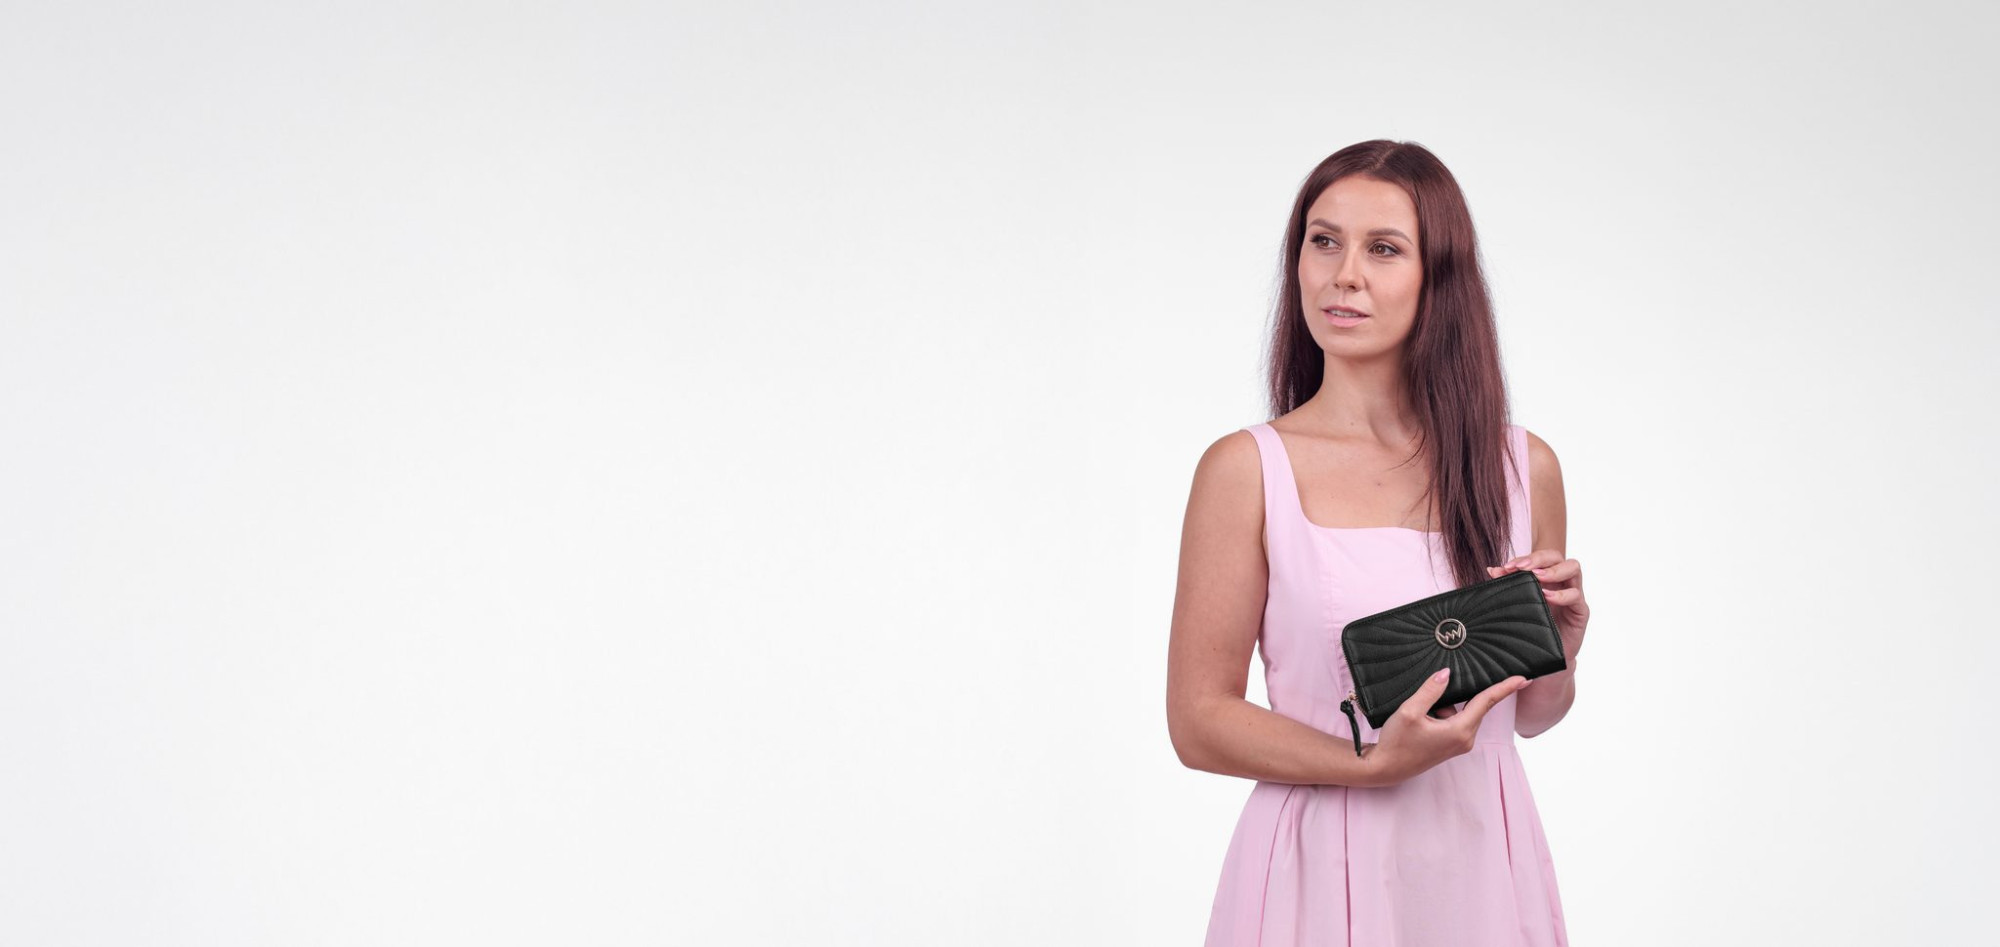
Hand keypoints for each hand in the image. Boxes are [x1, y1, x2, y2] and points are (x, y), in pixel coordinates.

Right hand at [1362, 667, 1525, 786]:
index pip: (1486, 702)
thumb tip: (1447, 674)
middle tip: (1433, 699)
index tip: (1523, 678)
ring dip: (1443, 706)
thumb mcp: (1409, 711)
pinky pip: (1455, 721)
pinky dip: (1441, 714)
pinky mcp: (1452, 745)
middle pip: (1473, 706)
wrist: (1386, 768)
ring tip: (1419, 715)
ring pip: (1461, 712)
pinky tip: (1422, 720)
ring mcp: (1460, 744)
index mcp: (1459, 730)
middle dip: (1455, 696)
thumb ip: (1431, 690)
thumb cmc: (1397, 742)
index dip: (1504, 688)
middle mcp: (1465, 739)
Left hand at [1488, 550, 1587, 665]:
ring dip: (1553, 570)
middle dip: (1539, 558)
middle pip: (1557, 556)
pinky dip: (1561, 594)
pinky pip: (1576, 596)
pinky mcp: (1580, 611)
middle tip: (1522, 567)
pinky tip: (1547, 596)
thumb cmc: (1533, 628)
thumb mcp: (1518, 604)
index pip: (1539, 558)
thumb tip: (1492, 569)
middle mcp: (1560, 582)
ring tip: (1536, 577)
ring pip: (1573, 567)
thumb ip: (1508, 587)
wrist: (1546, 657)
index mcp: (1545, 578)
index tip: (1507, 566)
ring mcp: (1572, 594)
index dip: (1524, 558)